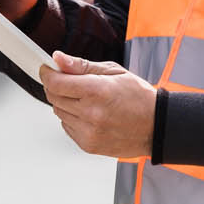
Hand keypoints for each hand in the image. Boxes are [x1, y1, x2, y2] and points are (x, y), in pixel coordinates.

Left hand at [40, 51, 154, 159]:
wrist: (157, 127)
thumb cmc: (139, 98)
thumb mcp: (114, 72)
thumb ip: (82, 65)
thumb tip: (59, 58)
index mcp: (97, 91)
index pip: (56, 83)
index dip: (47, 73)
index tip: (47, 69)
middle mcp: (91, 113)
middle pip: (54, 97)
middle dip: (56, 86)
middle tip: (70, 81)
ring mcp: (89, 132)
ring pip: (58, 113)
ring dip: (65, 103)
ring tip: (87, 99)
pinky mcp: (88, 145)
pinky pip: (67, 127)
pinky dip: (73, 118)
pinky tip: (90, 114)